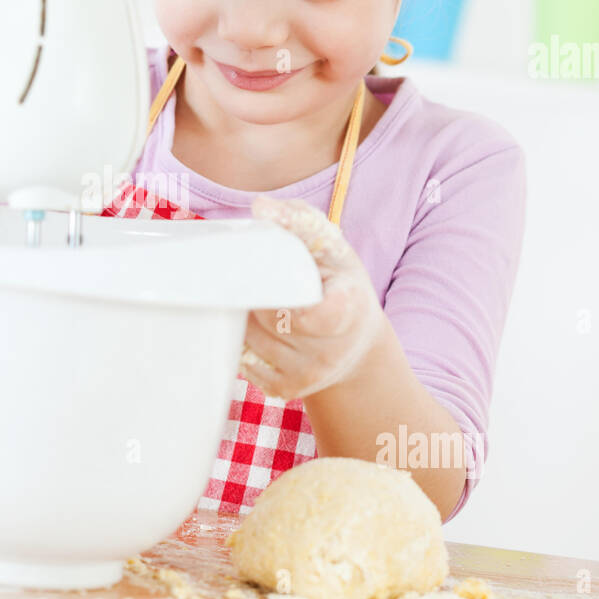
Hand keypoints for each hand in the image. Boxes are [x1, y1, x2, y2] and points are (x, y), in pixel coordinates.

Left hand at [238, 195, 385, 399]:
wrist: (356, 346)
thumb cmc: (339, 284)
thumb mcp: (333, 249)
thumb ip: (301, 221)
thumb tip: (261, 208)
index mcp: (349, 309)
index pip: (319, 314)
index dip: (289, 299)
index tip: (273, 278)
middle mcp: (331, 350)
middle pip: (271, 320)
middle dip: (254, 295)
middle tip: (246, 277)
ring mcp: (309, 375)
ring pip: (252, 340)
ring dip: (241, 316)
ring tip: (249, 298)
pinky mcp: (287, 390)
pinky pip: (246, 363)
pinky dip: (241, 341)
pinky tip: (250, 326)